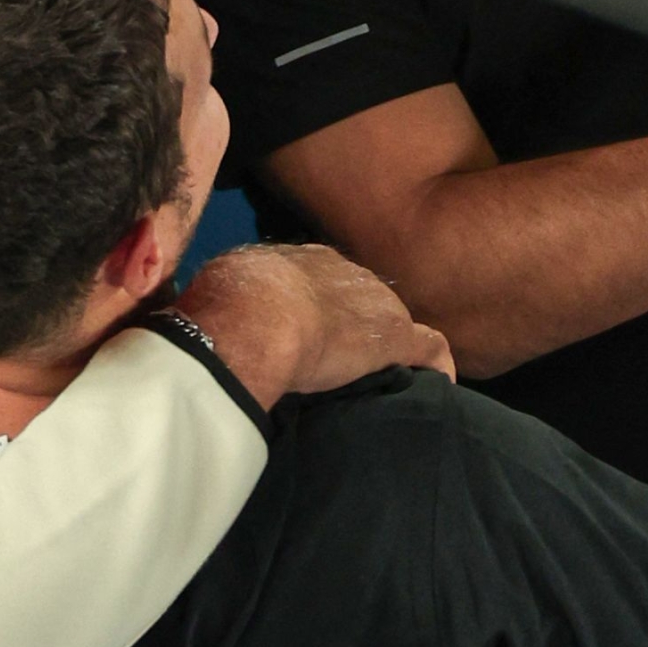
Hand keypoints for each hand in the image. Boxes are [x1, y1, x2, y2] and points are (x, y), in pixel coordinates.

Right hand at [173, 241, 455, 404]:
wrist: (256, 318)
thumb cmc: (228, 302)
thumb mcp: (223, 290)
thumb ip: (232, 301)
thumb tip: (210, 319)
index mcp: (304, 260)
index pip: (323, 280)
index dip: (320, 306)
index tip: (312, 332)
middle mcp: (345, 271)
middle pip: (362, 296)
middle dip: (358, 323)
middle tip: (343, 359)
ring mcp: (375, 303)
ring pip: (396, 320)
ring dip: (392, 346)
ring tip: (386, 377)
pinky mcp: (395, 338)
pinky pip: (430, 349)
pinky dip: (435, 366)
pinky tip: (437, 386)